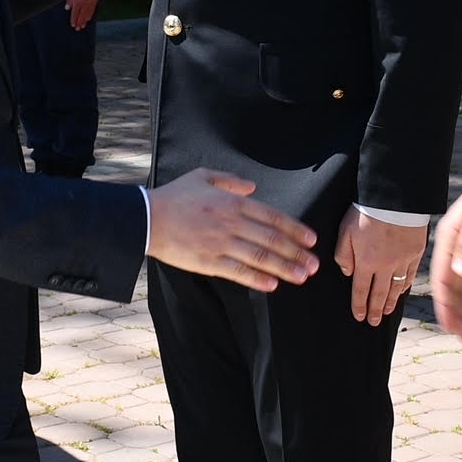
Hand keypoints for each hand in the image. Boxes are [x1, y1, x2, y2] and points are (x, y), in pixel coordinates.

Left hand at [66, 0, 99, 30]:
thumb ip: (69, 1)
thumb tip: (66, 8)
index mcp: (77, 2)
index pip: (75, 13)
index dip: (74, 20)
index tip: (73, 25)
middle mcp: (84, 4)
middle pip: (81, 16)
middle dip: (79, 23)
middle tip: (77, 29)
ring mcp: (90, 4)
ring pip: (87, 15)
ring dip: (84, 21)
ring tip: (82, 26)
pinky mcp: (94, 2)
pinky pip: (92, 11)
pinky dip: (89, 16)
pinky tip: (88, 19)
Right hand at [148, 169, 317, 291]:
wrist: (147, 218)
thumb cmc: (174, 196)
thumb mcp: (203, 176)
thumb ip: (230, 181)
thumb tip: (252, 187)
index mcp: (233, 202)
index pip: (273, 217)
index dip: (295, 229)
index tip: (311, 240)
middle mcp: (232, 223)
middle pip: (272, 239)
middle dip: (297, 252)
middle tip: (315, 264)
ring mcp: (221, 243)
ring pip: (261, 257)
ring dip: (285, 268)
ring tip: (303, 276)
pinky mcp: (209, 262)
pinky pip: (239, 272)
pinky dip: (258, 279)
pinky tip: (273, 285)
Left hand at [333, 207, 429, 326]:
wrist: (395, 198)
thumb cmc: (366, 212)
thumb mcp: (345, 231)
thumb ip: (343, 254)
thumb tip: (347, 272)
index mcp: (366, 262)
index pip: (361, 290)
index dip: (359, 305)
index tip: (359, 317)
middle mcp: (385, 266)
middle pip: (379, 293)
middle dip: (375, 310)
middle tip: (373, 322)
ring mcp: (403, 260)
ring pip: (396, 287)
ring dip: (390, 301)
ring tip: (386, 312)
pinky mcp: (416, 252)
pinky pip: (410, 274)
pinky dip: (405, 285)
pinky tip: (402, 292)